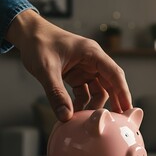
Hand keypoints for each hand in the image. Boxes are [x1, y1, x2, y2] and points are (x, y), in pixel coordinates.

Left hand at [6, 10, 131, 121]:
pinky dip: (82, 103)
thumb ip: (56, 93)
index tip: (128, 108)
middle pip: (110, 83)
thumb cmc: (39, 43)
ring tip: (89, 120)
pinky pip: (85, 92)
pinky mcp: (77, 75)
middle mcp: (93, 61)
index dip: (123, 91)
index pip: (114, 74)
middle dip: (114, 101)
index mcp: (92, 53)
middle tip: (118, 120)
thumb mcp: (46, 69)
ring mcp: (85, 68)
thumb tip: (65, 116)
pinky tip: (74, 113)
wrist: (28, 34)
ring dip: (94, 104)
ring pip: (98, 90)